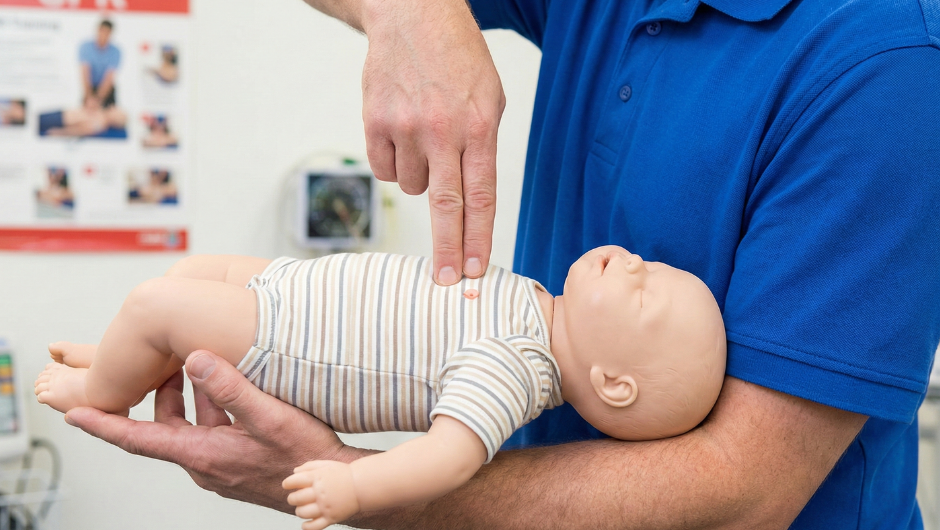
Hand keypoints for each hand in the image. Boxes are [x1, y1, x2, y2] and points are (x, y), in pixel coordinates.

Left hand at [63, 351, 349, 511]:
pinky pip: (211, 431)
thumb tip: (194, 358)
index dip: (103, 423)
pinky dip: (212, 406)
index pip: (138, 438)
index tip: (74, 413)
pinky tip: (231, 385)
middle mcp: (205, 464)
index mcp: (202, 455)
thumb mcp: (269, 416)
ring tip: (197, 360)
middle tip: (158, 357)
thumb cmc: (304, 458)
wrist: (332, 485)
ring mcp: (220, 465)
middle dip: (158, 391)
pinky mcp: (236, 463)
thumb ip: (230, 386)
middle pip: (164, 424)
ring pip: (191, 425)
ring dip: (191, 395)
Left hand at [284, 460, 360, 529]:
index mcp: (317, 478)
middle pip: (295, 499)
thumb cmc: (344, 474)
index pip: (293, 481)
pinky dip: (306, 527)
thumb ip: (309, 466)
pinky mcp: (331, 518)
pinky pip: (314, 527)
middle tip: (296, 498)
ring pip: (302, 513)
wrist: (362, 485)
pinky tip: (305, 523)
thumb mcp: (326, 464)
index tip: (288, 485)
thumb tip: (294, 471)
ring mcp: (325, 506)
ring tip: (303, 508)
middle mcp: (319, 493)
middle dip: (292, 498)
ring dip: (299, 511)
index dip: (287, 483)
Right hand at [360, 0, 504, 284]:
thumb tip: (471, 203)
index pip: (481, 195)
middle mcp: (441, 130)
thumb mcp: (489, 98)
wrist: (412, 15)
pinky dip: (395, 163)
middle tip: (445, 282)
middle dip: (448, 249)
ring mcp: (404, 127)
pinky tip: (403, 135)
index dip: (477, 237)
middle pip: (446, 205)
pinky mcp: (374, 123)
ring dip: (421, 178)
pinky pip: (384, 170)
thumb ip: (483, 149)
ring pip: (412, 186)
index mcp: (478, 126)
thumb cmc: (457, 59)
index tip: (474, 270)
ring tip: (426, 139)